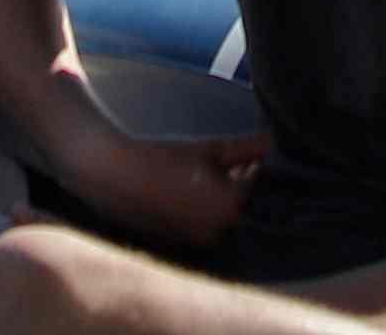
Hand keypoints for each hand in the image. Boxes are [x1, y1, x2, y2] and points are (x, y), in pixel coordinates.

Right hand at [59, 119, 269, 256]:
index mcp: (228, 208)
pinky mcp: (178, 246)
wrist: (112, 175)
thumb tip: (273, 140)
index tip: (248, 155)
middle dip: (238, 185)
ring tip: (202, 175)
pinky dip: (201, 211)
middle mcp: (216, 233)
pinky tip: (187, 191)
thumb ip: (244, 148)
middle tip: (232, 163)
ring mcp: (196, 243)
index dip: (253, 167)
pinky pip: (201, 227)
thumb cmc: (162, 158)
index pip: (254, 186)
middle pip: (239, 206)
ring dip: (219, 198)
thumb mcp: (207, 149)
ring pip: (220, 217)